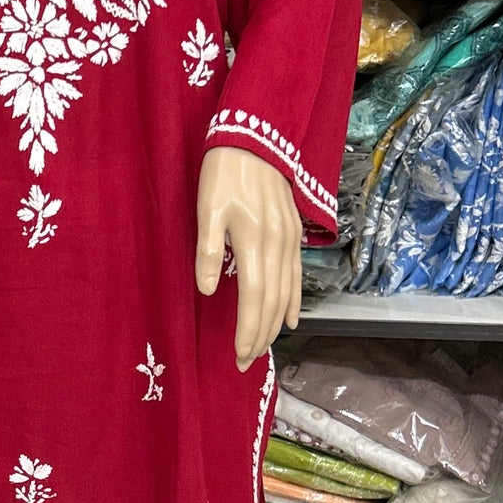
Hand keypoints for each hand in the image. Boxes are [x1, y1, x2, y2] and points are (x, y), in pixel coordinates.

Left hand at [195, 146, 301, 370]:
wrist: (254, 139)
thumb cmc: (223, 173)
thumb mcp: (207, 209)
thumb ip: (207, 251)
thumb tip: (205, 291)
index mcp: (254, 242)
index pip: (254, 298)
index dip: (247, 331)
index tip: (238, 356)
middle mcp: (278, 246)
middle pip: (272, 303)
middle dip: (260, 337)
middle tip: (245, 362)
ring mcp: (289, 241)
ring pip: (286, 294)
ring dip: (274, 325)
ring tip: (261, 349)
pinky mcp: (293, 235)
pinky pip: (296, 276)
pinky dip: (293, 302)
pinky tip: (289, 320)